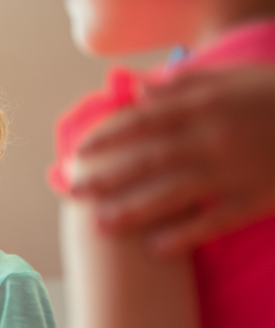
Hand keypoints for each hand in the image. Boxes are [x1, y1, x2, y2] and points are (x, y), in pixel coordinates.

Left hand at [72, 66, 274, 254]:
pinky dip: (185, 235)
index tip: (78, 153)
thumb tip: (137, 88)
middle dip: (107, 178)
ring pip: (175, 192)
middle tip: (71, 193)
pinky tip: (155, 249)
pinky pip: (217, 220)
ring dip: (133, 210)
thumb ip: (185, 85)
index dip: (108, 139)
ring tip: (99, 226)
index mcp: (210, 105)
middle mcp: (217, 136)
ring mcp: (238, 169)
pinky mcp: (260, 197)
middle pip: (149, 160)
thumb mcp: (237, 78)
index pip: (145, 121)